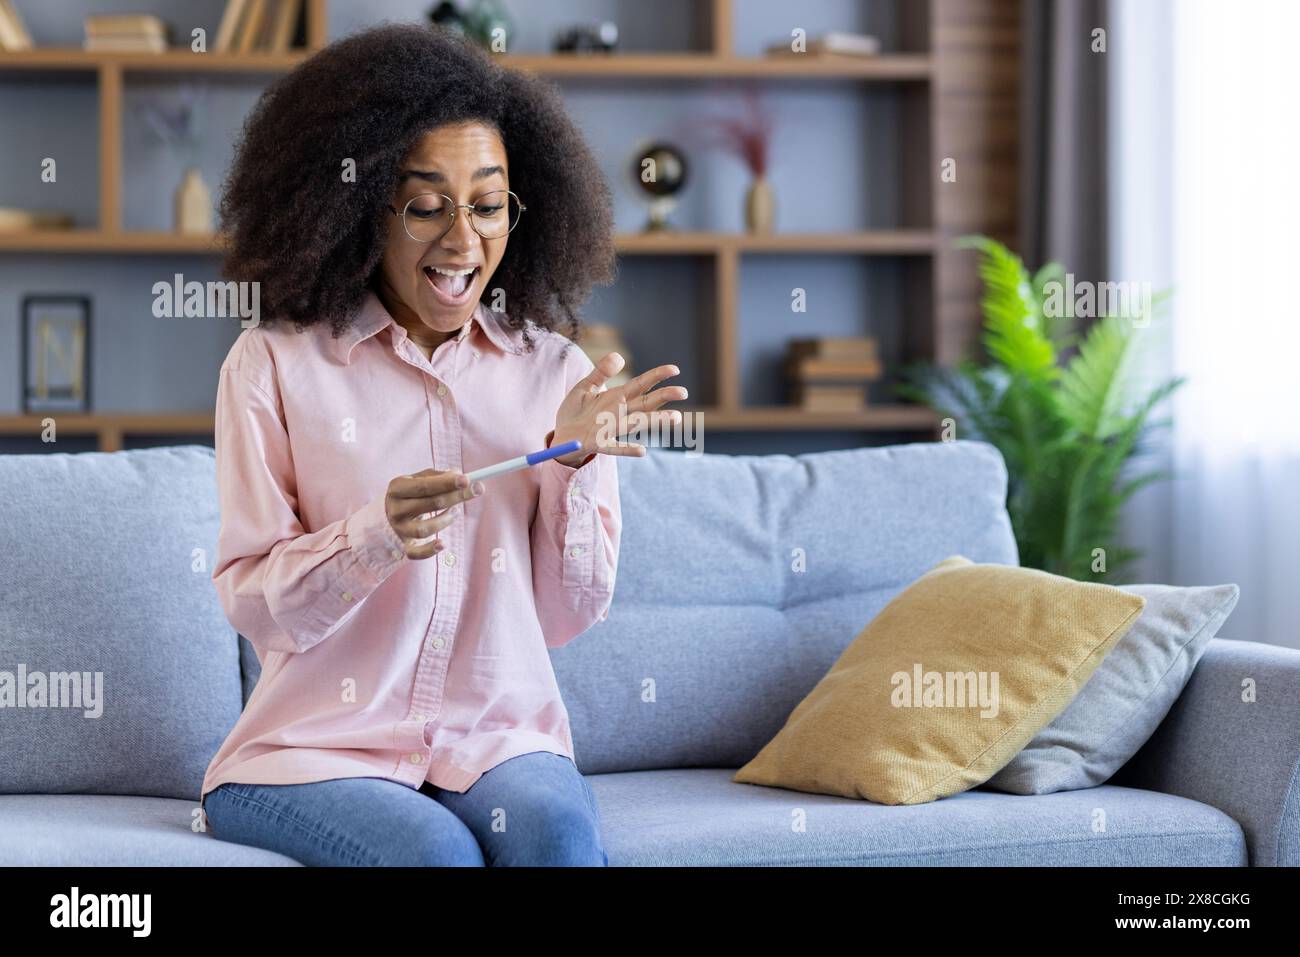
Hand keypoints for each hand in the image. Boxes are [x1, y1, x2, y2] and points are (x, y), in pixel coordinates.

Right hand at [385, 468, 484, 559]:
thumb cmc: (412, 492)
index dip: (446, 483)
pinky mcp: (405, 545)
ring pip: (424, 529)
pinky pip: (416, 553)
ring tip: (453, 512)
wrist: (391, 513)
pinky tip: (442, 544)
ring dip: (446, 520)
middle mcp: (395, 509)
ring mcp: (399, 528)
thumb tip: (460, 476)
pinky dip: (429, 551)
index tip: (466, 480)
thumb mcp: (420, 479)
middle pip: (430, 504)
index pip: (424, 486)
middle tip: (476, 490)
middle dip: (456, 497)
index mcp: (397, 488)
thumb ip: (439, 476)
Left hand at [548, 353, 686, 465]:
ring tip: (675, 418)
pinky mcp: (599, 443)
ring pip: (637, 423)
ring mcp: (611, 428)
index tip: (675, 369)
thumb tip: (619, 356)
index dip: (657, 376)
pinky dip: (627, 449)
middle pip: (646, 403)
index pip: (642, 384)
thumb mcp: (586, 386)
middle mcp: (619, 412)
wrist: (561, 434)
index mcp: (617, 396)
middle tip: (683, 392)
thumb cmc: (575, 411)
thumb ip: (601, 371)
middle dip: (664, 397)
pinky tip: (642, 451)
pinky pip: (615, 447)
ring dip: (656, 421)